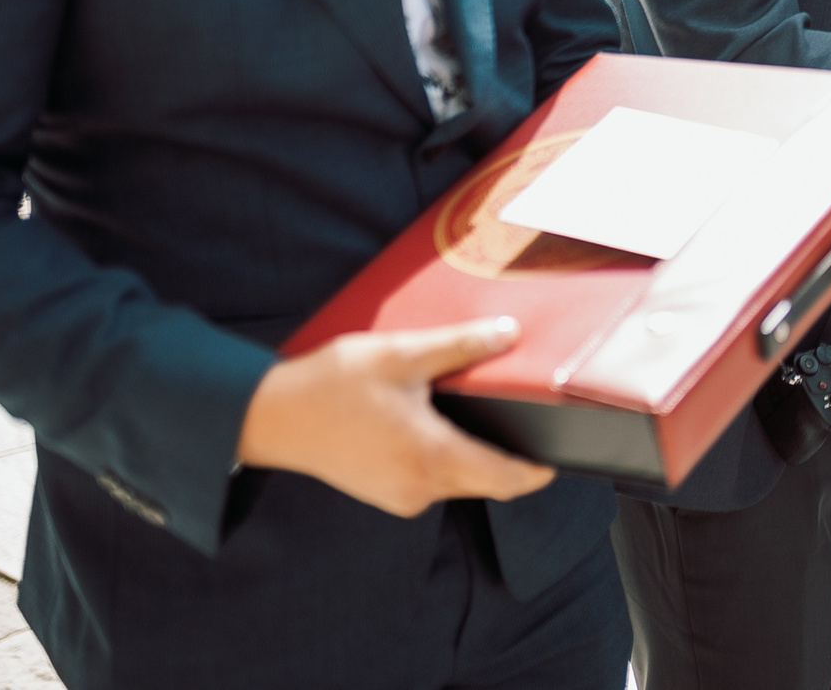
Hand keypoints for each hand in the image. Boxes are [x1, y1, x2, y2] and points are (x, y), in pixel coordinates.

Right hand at [235, 317, 555, 516]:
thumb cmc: (332, 386)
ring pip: (458, 482)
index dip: (538, 470)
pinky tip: (438, 425)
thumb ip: (462, 345)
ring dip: (474, 456)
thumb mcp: (403, 355)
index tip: (561, 454)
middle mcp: (419, 488)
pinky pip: (430, 481)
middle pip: (487, 483)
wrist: (270, 416)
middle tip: (527, 423)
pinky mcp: (382, 491)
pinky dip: (444, 459)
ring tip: (480, 415)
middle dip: (511, 459)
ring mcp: (398, 495)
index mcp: (432, 459)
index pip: (507, 479)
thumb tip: (510, 334)